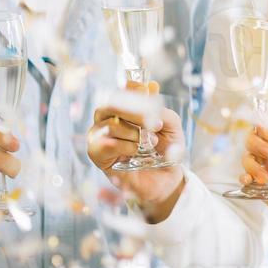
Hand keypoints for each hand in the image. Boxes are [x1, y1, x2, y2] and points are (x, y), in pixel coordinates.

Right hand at [87, 81, 185, 217]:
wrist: (166, 180)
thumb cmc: (166, 152)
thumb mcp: (171, 127)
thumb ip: (160, 108)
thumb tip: (152, 86)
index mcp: (126, 108)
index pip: (122, 90)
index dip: (132, 86)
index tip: (146, 90)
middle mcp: (109, 118)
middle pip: (110, 103)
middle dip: (133, 111)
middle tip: (152, 122)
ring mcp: (100, 135)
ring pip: (109, 124)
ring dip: (133, 133)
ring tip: (148, 142)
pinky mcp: (97, 154)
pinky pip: (104, 143)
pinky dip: (124, 145)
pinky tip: (134, 151)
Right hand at [241, 121, 267, 220]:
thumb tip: (259, 123)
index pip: (266, 124)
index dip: (260, 128)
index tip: (263, 136)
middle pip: (252, 139)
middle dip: (256, 146)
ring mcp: (267, 167)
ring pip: (247, 158)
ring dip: (253, 167)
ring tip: (265, 180)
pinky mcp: (260, 183)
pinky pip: (244, 176)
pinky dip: (245, 178)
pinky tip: (251, 182)